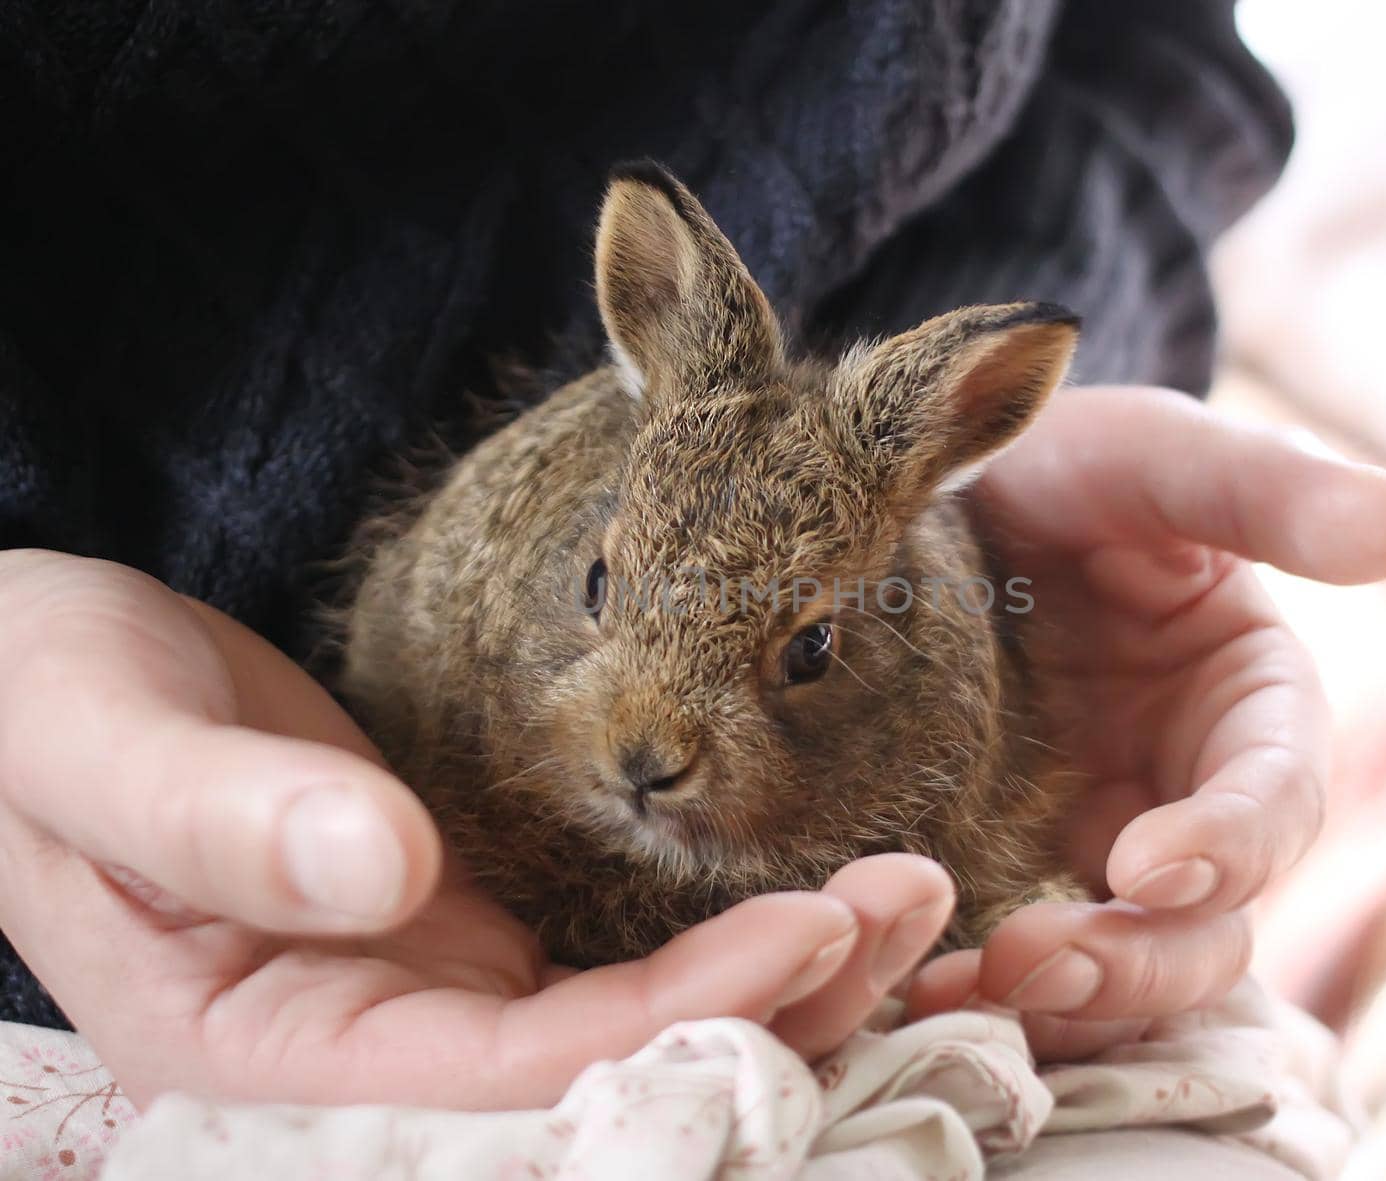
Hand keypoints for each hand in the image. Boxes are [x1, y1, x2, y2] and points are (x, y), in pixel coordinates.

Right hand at [0, 551, 953, 1107]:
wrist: (44, 674)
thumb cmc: (32, 695)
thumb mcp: (90, 732)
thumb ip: (215, 813)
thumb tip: (380, 868)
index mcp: (259, 1058)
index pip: (502, 1087)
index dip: (666, 1027)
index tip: (806, 928)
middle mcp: (366, 1060)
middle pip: (604, 1086)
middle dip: (772, 1019)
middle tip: (911, 903)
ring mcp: (432, 1006)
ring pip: (638, 1038)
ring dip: (785, 984)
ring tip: (912, 890)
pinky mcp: (476, 942)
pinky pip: (626, 973)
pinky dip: (736, 947)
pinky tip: (832, 893)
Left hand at [905, 387, 1385, 1058]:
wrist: (948, 487)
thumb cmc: (1070, 461)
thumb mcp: (1156, 455)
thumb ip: (1268, 489)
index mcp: (1251, 707)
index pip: (1275, 801)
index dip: (1230, 842)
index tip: (1147, 860)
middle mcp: (1188, 791)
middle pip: (1207, 921)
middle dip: (1141, 956)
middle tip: (1040, 959)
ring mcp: (1097, 835)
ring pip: (1121, 958)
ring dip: (1067, 993)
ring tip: (970, 990)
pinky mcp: (1011, 857)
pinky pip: (1021, 945)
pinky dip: (987, 983)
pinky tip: (917, 988)